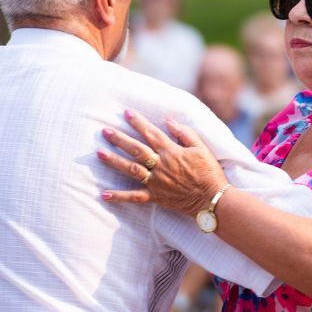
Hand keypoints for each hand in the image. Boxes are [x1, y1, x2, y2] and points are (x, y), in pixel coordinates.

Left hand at [99, 110, 227, 216]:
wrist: (212, 199)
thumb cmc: (209, 172)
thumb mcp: (201, 147)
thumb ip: (185, 133)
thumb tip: (168, 121)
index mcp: (171, 151)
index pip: (151, 133)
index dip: (138, 122)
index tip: (125, 113)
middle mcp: (160, 165)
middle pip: (136, 149)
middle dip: (119, 139)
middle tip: (104, 131)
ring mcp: (156, 182)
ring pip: (131, 169)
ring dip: (114, 161)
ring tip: (99, 154)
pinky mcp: (156, 197)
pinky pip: (135, 197)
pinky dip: (119, 196)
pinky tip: (104, 194)